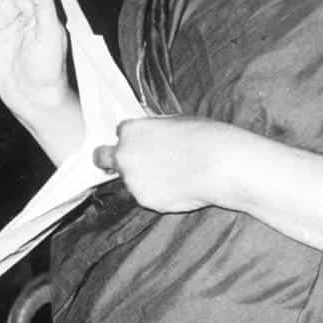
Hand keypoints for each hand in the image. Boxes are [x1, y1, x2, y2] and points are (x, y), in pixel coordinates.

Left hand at [93, 116, 242, 213]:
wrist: (219, 165)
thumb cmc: (203, 137)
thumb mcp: (175, 121)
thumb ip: (154, 129)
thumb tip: (152, 135)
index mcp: (131, 131)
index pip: (120, 132)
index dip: (132, 138)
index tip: (141, 142)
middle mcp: (124, 155)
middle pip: (102, 157)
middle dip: (110, 159)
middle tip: (131, 163)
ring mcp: (132, 180)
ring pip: (128, 179)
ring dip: (141, 178)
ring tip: (172, 175)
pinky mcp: (144, 200)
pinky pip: (146, 196)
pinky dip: (157, 193)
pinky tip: (178, 187)